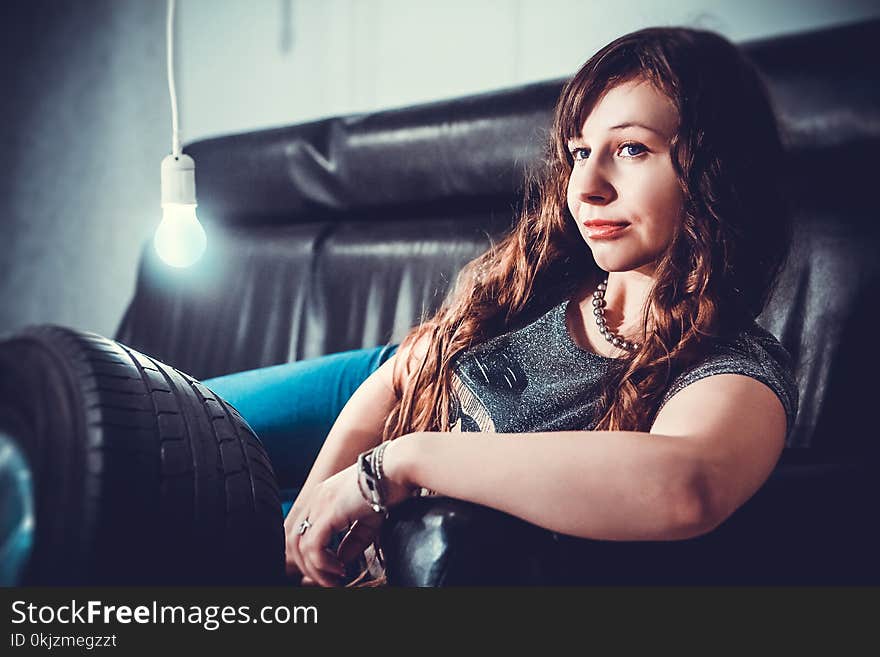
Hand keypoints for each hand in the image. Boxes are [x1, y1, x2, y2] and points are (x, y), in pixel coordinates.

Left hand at [285, 440, 416, 586]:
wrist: (398, 468)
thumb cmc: (388, 488)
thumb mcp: (367, 521)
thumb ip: (352, 542)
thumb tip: (341, 561)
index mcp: (320, 497)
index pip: (297, 532)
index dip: (305, 557)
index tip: (325, 573)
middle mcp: (315, 499)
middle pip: (292, 542)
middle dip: (306, 568)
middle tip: (328, 582)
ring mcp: (319, 504)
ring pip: (299, 548)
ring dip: (315, 570)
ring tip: (335, 580)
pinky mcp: (329, 511)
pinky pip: (313, 547)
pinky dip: (323, 564)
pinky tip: (340, 569)